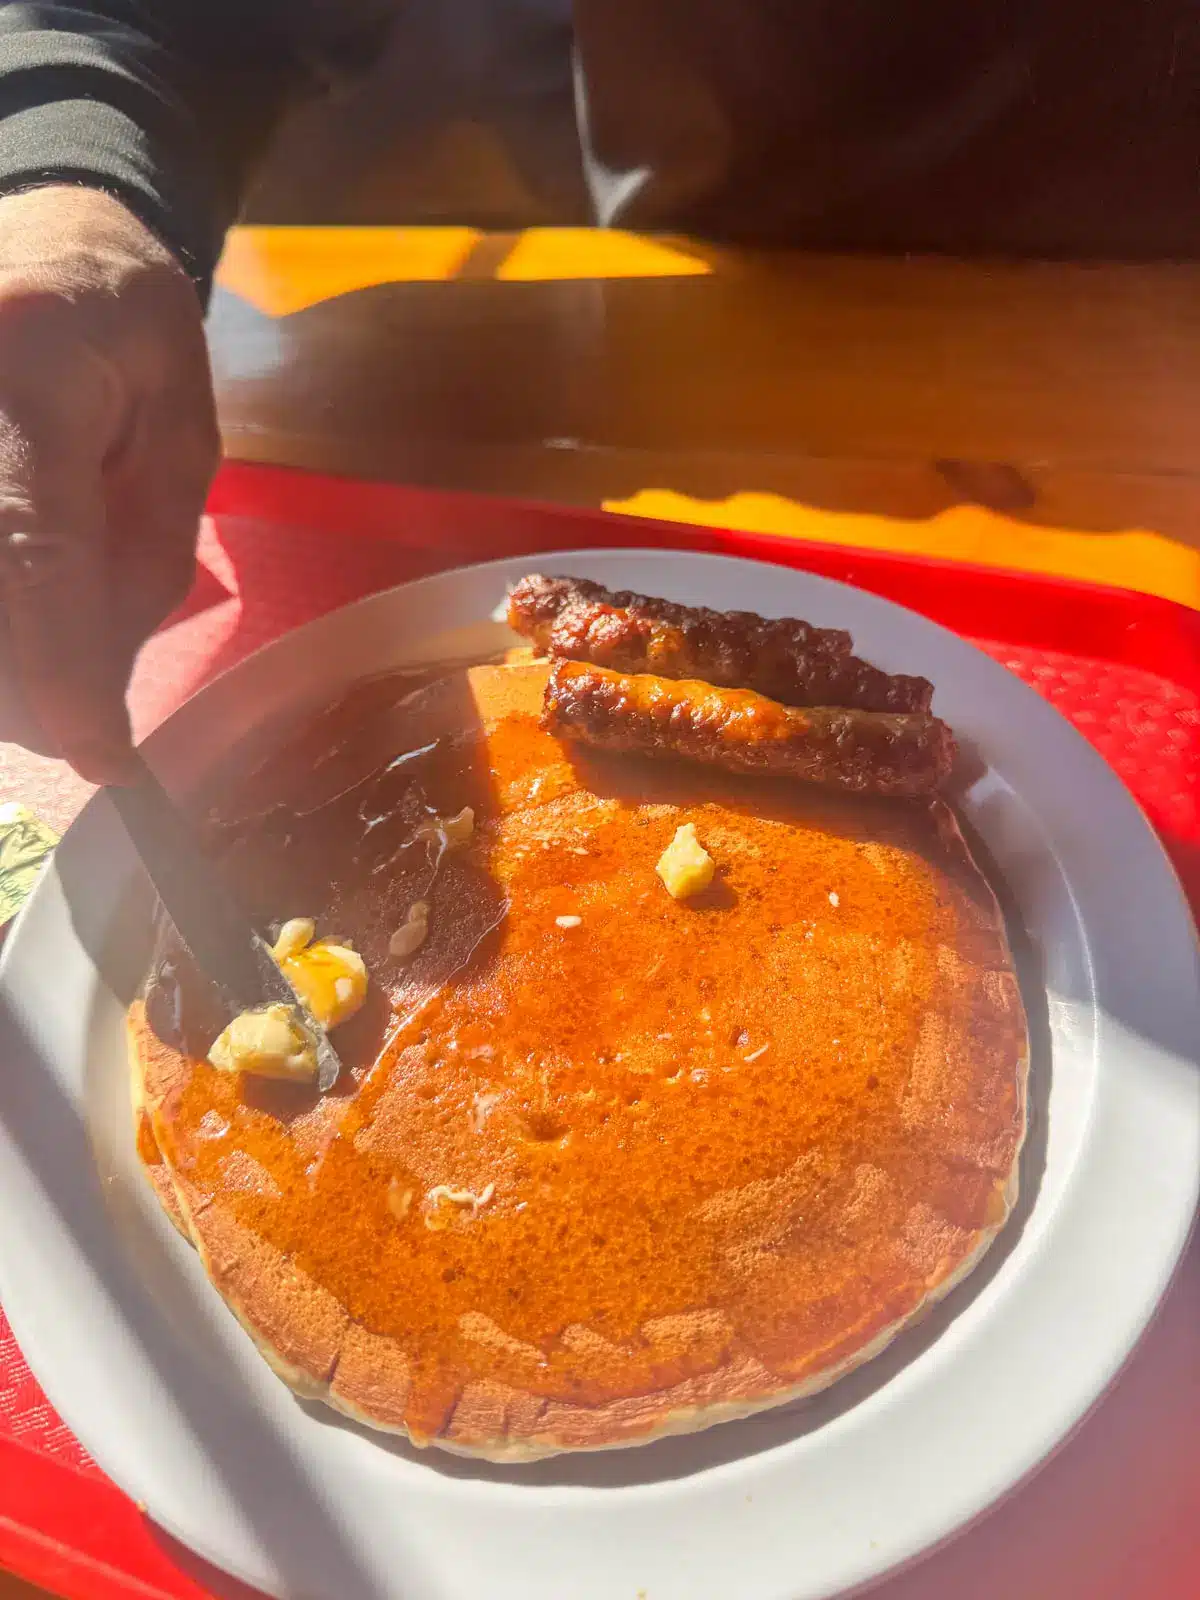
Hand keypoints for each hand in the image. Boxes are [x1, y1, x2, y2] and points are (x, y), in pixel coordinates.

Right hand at [0, 186, 218, 782]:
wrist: (43, 228)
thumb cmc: (127, 328)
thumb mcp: (181, 440)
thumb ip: (142, 561)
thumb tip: (99, 692)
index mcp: (23, 374)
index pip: (29, 550)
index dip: (61, 671)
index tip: (100, 755)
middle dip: (25, 687)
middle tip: (82, 715)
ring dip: (7, 662)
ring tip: (55, 644)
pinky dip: (3, 626)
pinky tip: (26, 614)